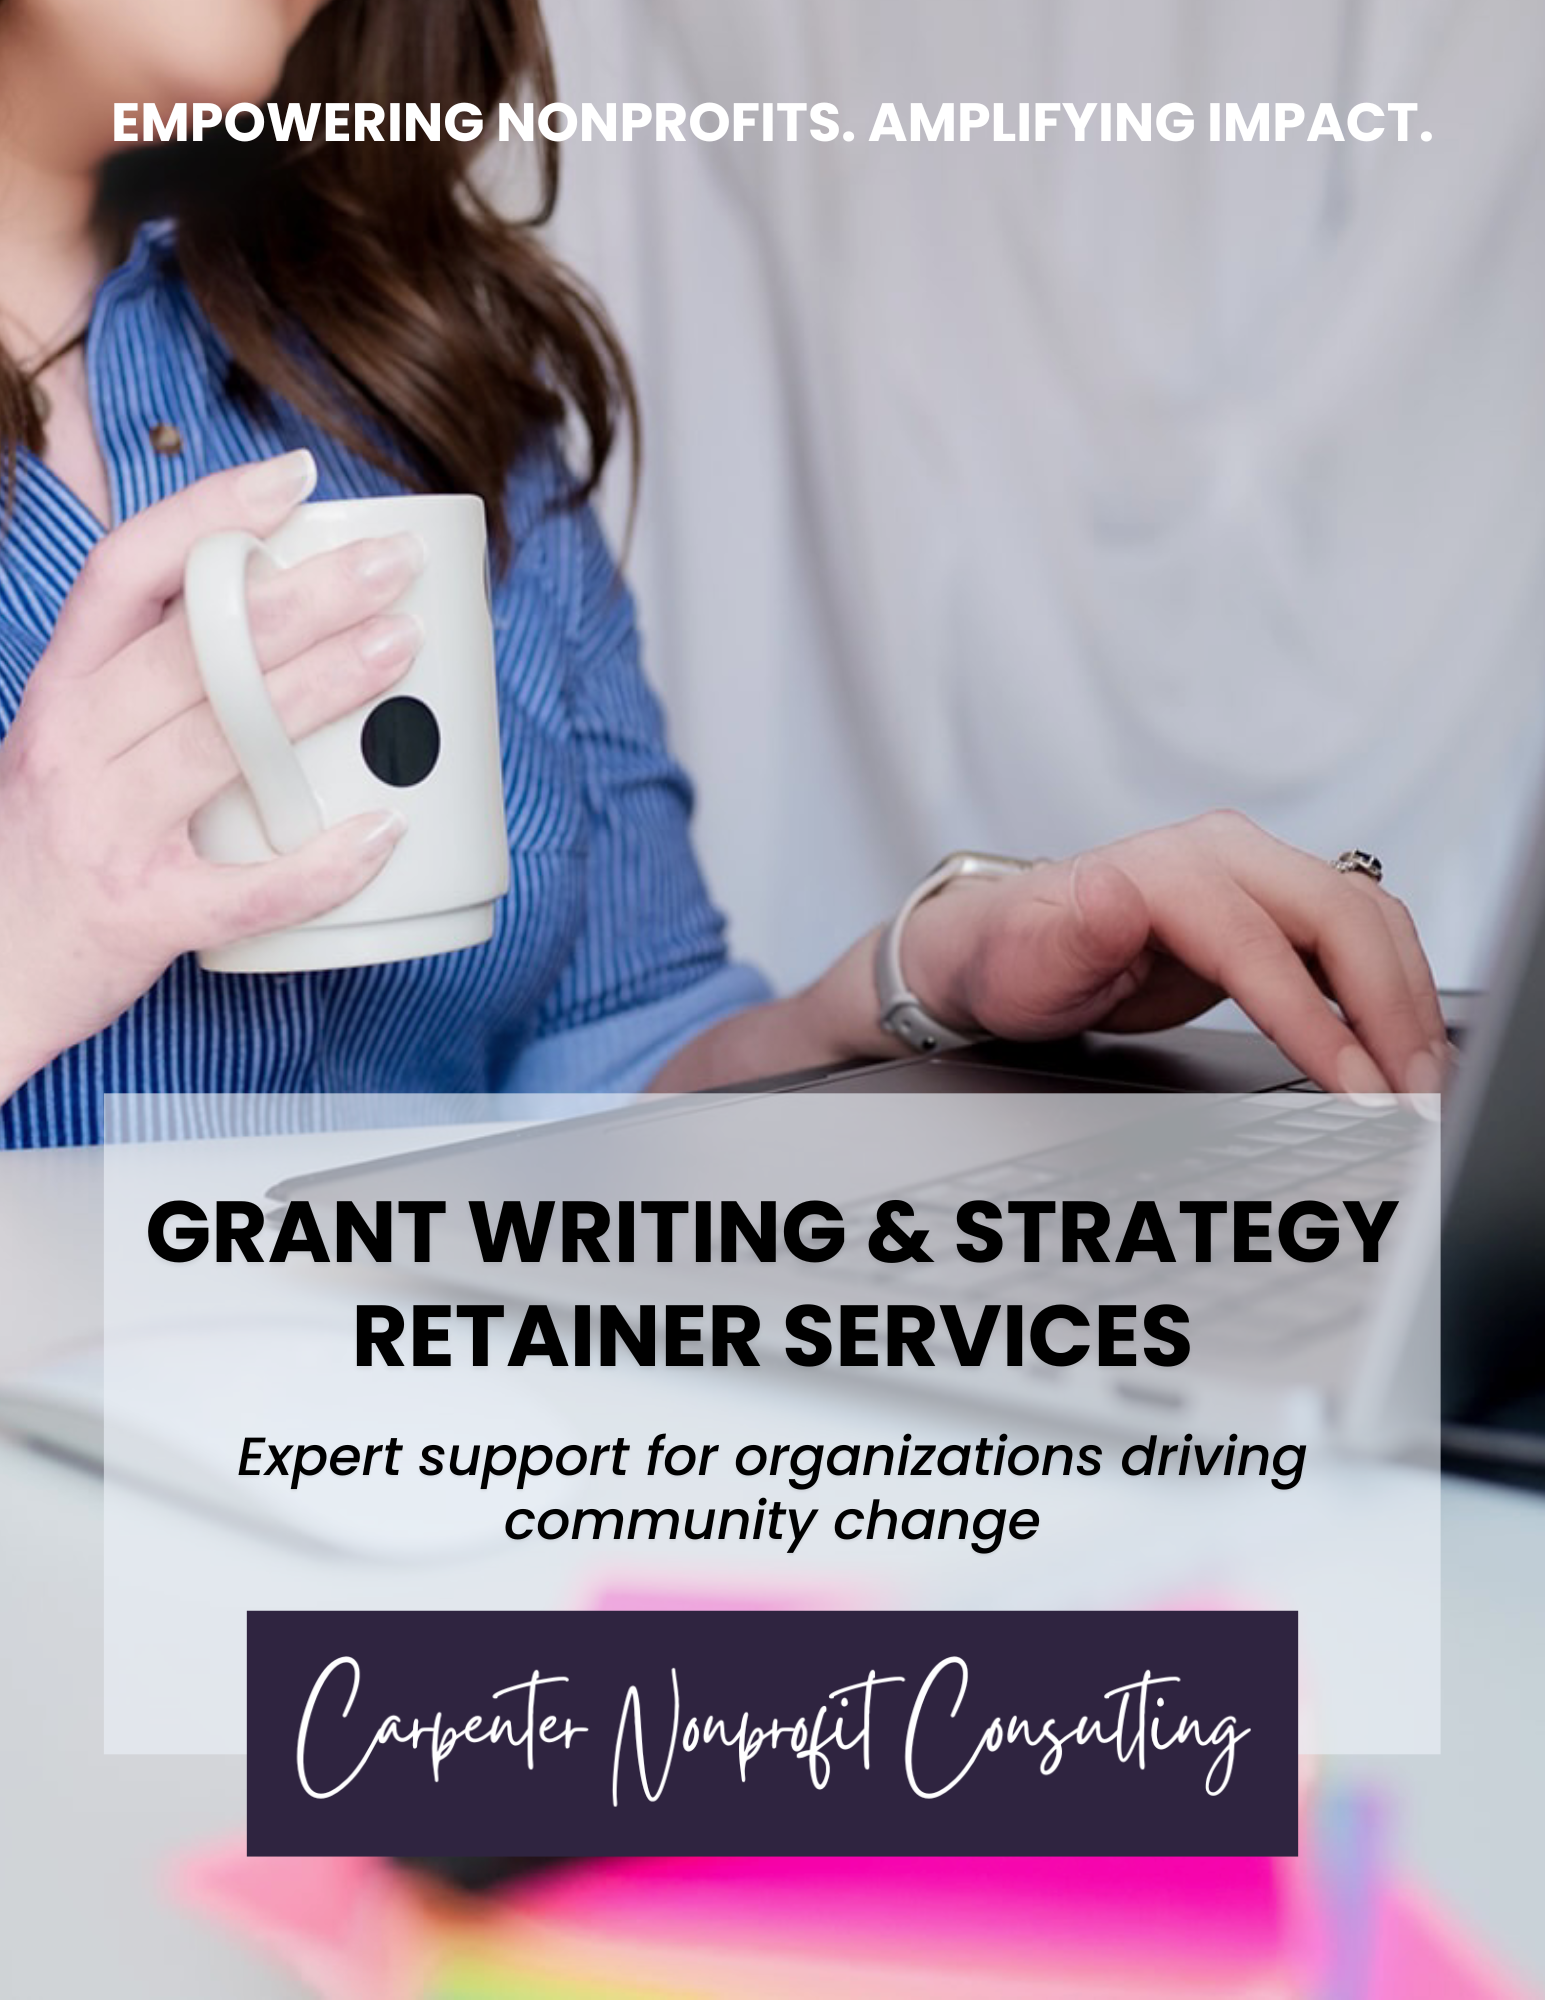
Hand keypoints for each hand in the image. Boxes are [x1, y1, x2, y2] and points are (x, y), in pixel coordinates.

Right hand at [0, 450, 425, 1098]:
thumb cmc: (48, 850)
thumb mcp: (70, 743)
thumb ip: (147, 687)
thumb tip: (278, 623)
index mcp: (60, 690)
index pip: (125, 572)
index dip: (210, 515)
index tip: (295, 479)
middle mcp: (73, 745)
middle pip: (196, 648)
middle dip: (305, 595)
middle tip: (394, 566)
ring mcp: (106, 830)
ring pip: (223, 741)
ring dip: (322, 687)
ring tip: (401, 651)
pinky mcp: (144, 913)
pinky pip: (249, 888)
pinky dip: (323, 863)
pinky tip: (385, 831)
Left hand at [913, 811, 1445, 1095]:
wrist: (1010, 943)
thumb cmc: (1016, 958)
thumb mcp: (1025, 960)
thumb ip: (1073, 932)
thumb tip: (1110, 896)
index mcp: (1166, 869)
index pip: (1263, 945)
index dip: (1316, 1020)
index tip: (1357, 1085)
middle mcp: (1223, 855)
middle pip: (1341, 918)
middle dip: (1390, 1012)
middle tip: (1415, 1097)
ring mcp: (1257, 873)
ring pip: (1367, 920)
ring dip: (1407, 999)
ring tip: (1425, 1080)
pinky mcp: (1277, 904)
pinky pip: (1359, 932)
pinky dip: (1394, 986)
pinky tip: (1405, 1044)